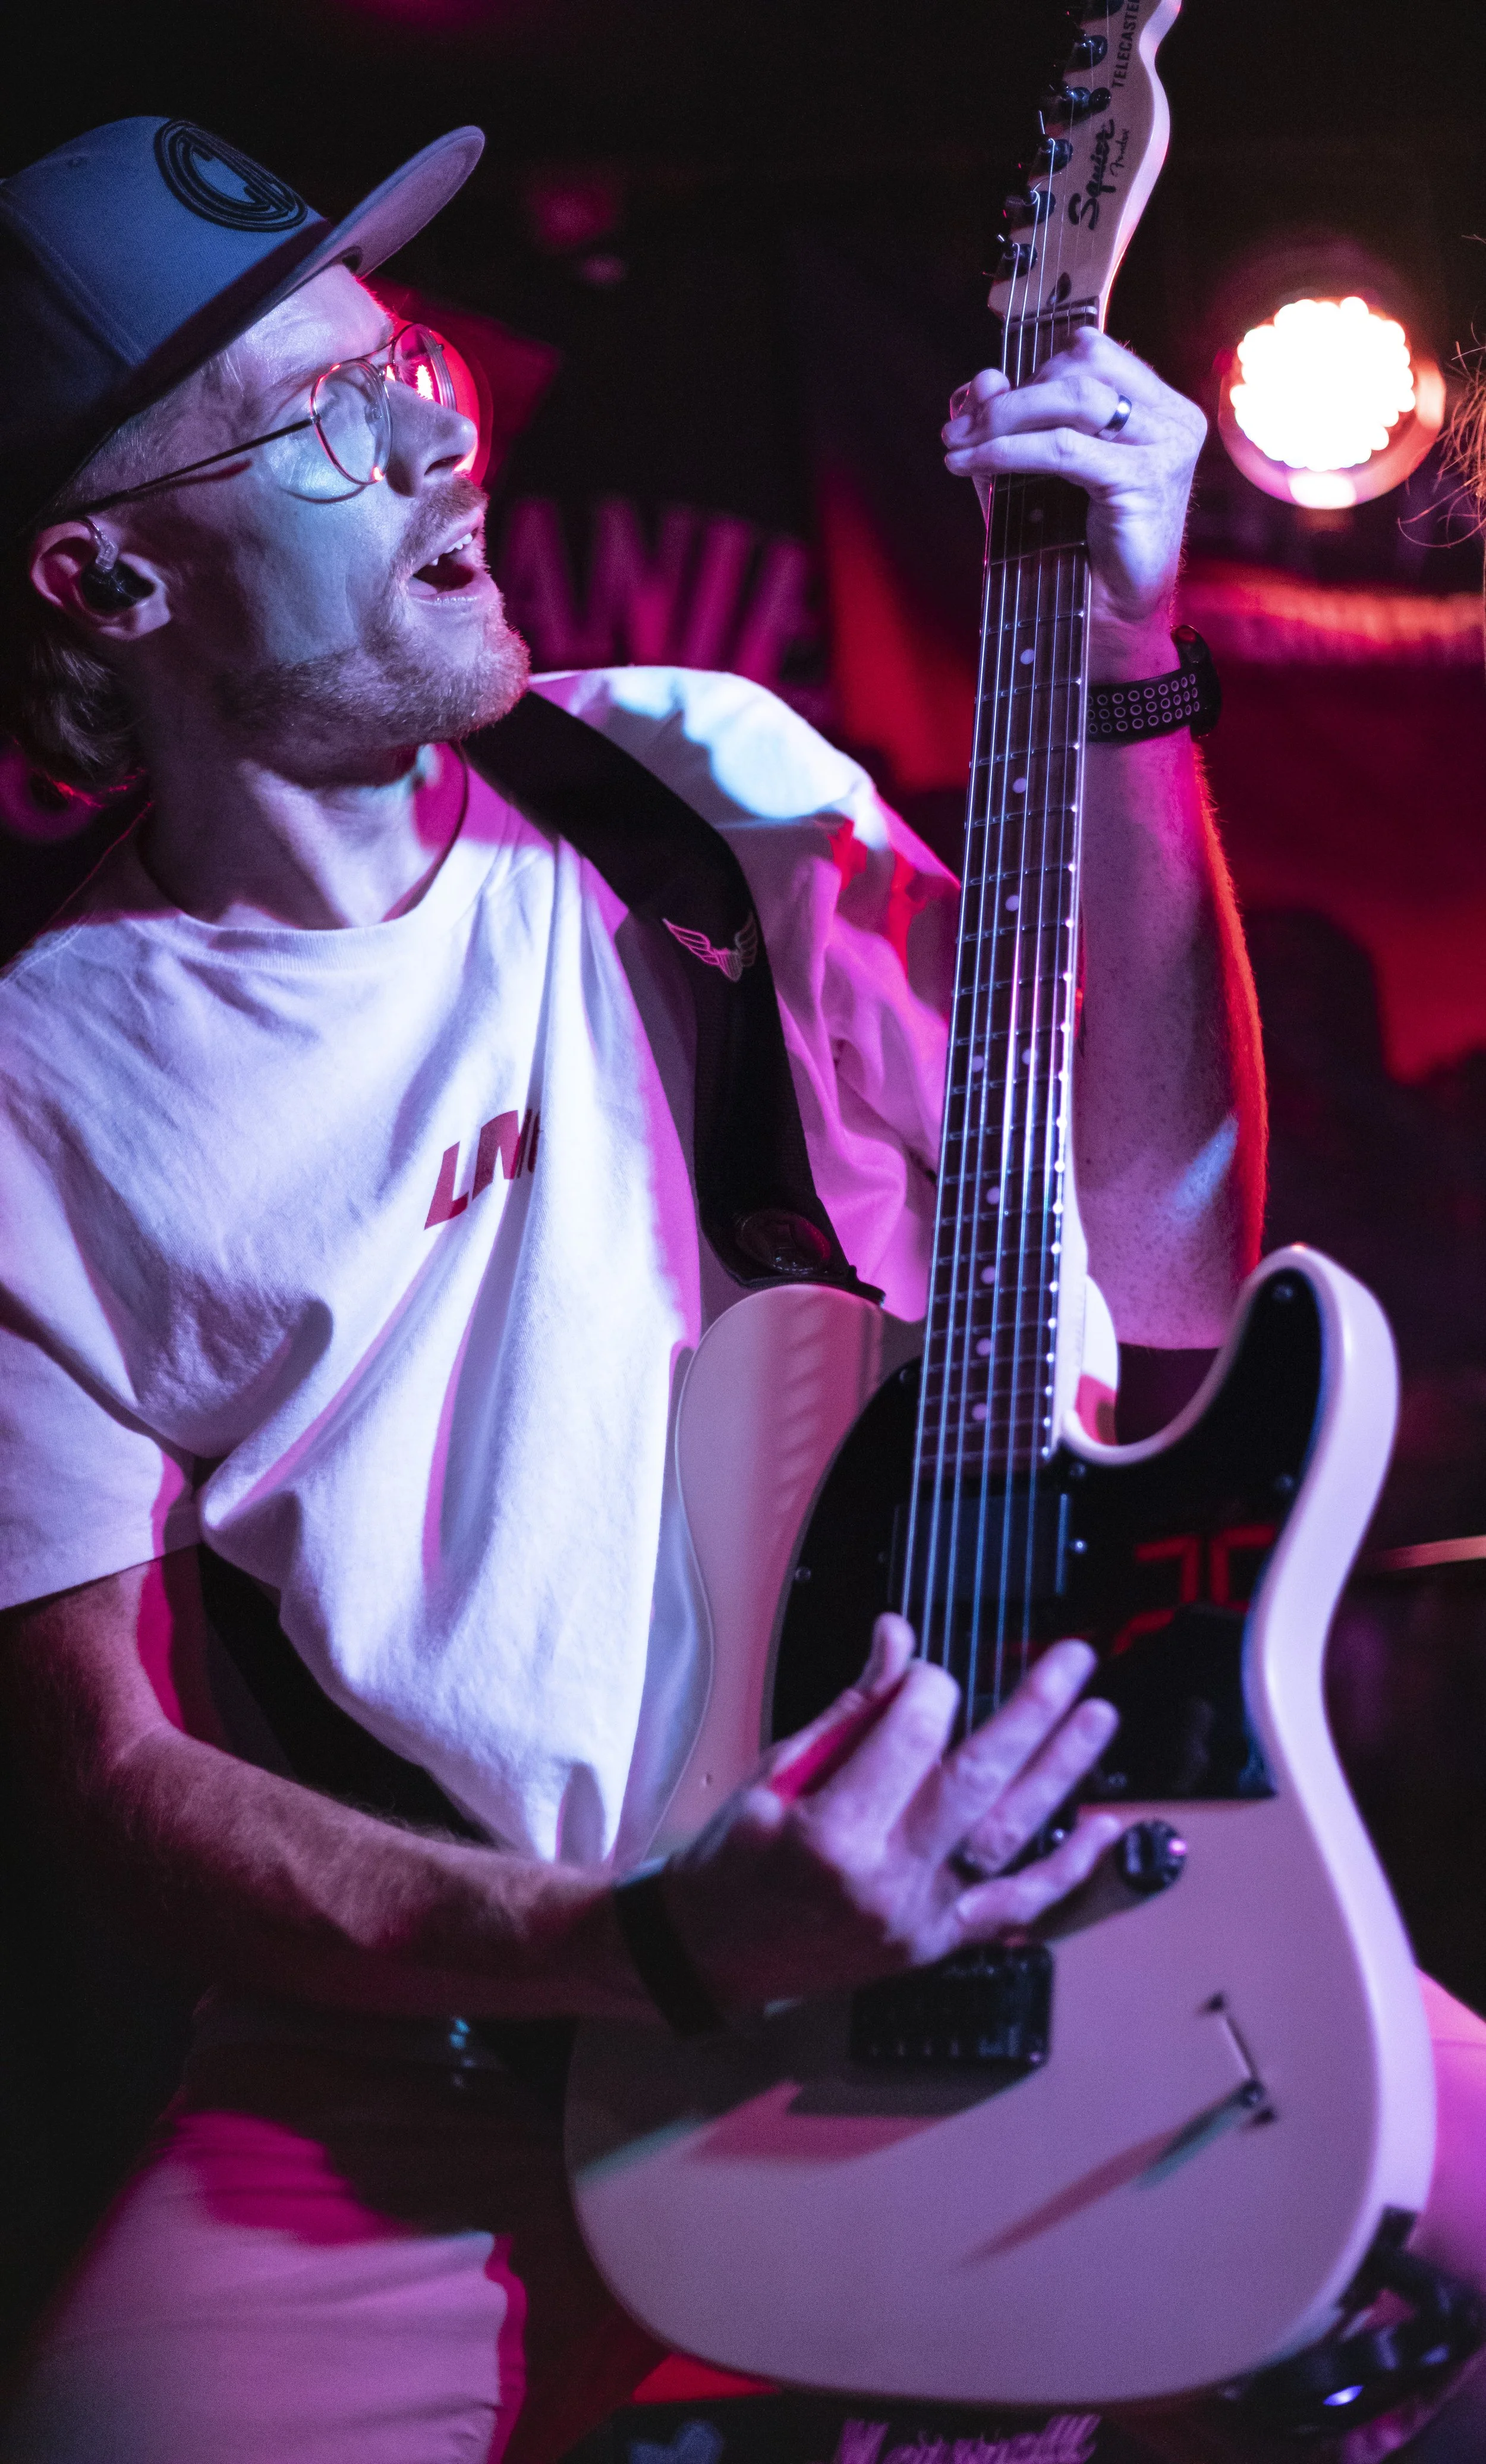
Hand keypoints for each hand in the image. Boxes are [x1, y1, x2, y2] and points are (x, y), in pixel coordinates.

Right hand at [659, 1615, 1120, 2012]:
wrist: (709, 1957)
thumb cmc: (735, 1860)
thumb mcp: (775, 1772)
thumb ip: (851, 1709)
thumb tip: (899, 1637)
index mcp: (833, 1831)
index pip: (913, 1734)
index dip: (927, 1686)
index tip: (923, 1671)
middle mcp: (885, 1880)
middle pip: (977, 1779)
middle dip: (1032, 1711)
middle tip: (1073, 1661)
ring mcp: (919, 1919)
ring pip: (1009, 1836)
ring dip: (1061, 1772)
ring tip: (1099, 1717)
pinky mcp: (937, 1945)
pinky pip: (1016, 1909)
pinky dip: (1066, 1870)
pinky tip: (1103, 1828)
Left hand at [941, 328, 1205, 658]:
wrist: (1109, 621)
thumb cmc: (1076, 550)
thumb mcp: (1036, 475)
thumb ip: (1013, 427)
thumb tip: (982, 378)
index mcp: (1156, 407)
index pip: (1090, 352)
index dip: (1030, 371)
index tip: (978, 407)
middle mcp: (1170, 419)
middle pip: (1080, 367)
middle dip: (1008, 397)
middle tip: (958, 431)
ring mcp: (1164, 447)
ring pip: (1072, 398)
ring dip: (1004, 418)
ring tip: (960, 445)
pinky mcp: (1143, 481)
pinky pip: (1064, 449)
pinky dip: (1009, 451)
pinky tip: (972, 463)